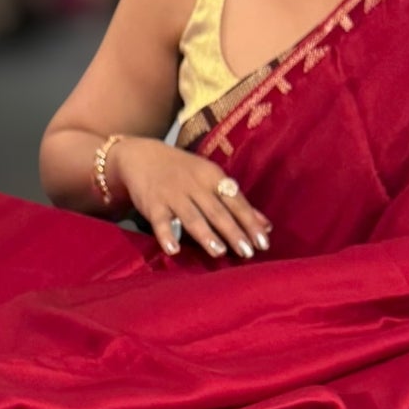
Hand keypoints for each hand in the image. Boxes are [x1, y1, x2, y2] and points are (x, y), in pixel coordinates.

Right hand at [112, 137, 271, 260]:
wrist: (142, 156)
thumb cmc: (184, 172)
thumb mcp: (212, 179)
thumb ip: (237, 203)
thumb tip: (266, 225)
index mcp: (213, 176)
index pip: (235, 201)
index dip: (249, 221)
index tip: (263, 242)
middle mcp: (194, 184)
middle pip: (217, 210)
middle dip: (232, 231)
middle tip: (247, 252)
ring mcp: (173, 194)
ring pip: (191, 216)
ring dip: (205, 234)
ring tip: (219, 252)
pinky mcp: (152, 204)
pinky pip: (160, 221)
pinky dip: (166, 235)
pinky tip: (174, 250)